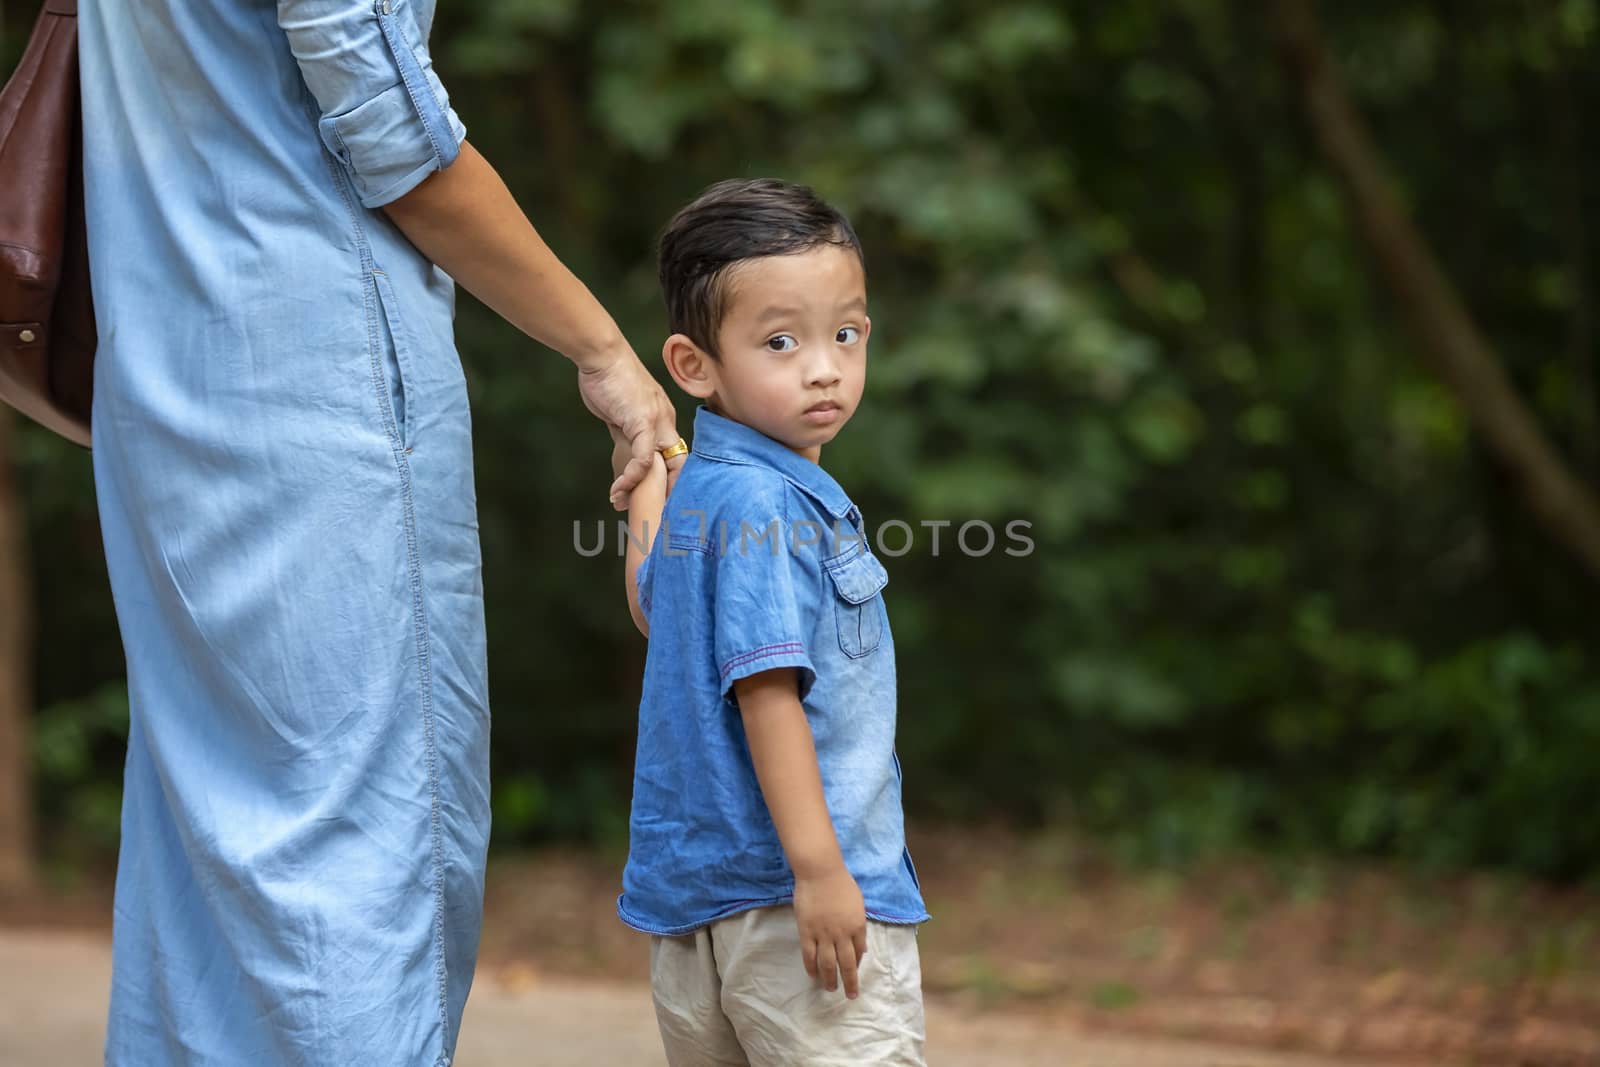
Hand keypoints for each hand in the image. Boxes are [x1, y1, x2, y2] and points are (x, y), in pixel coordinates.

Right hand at [577, 348, 684, 509]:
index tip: (661, 505)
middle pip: (676, 466)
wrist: (602, 354)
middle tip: (654, 518)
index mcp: (664, 420)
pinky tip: (617, 491)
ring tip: (623, 506)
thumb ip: (627, 437)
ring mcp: (657, 422)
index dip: (672, 483)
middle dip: (667, 495)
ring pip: (659, 466)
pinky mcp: (642, 422)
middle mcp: (666, 422)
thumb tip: (625, 462)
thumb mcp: (622, 413)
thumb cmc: (608, 380)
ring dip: (641, 491)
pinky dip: (630, 478)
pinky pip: (642, 458)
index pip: (676, 457)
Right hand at [792, 863, 867, 998]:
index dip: (857, 964)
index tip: (854, 971)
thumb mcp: (858, 904)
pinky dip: (811, 967)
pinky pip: (809, 955)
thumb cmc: (841, 884)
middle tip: (850, 995)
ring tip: (830, 989)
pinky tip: (813, 975)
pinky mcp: (807, 932)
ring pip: (828, 964)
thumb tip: (862, 946)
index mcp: (857, 926)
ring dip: (830, 979)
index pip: (859, 952)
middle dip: (850, 982)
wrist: (820, 872)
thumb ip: (860, 925)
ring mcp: (823, 934)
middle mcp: (842, 934)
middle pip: (847, 964)